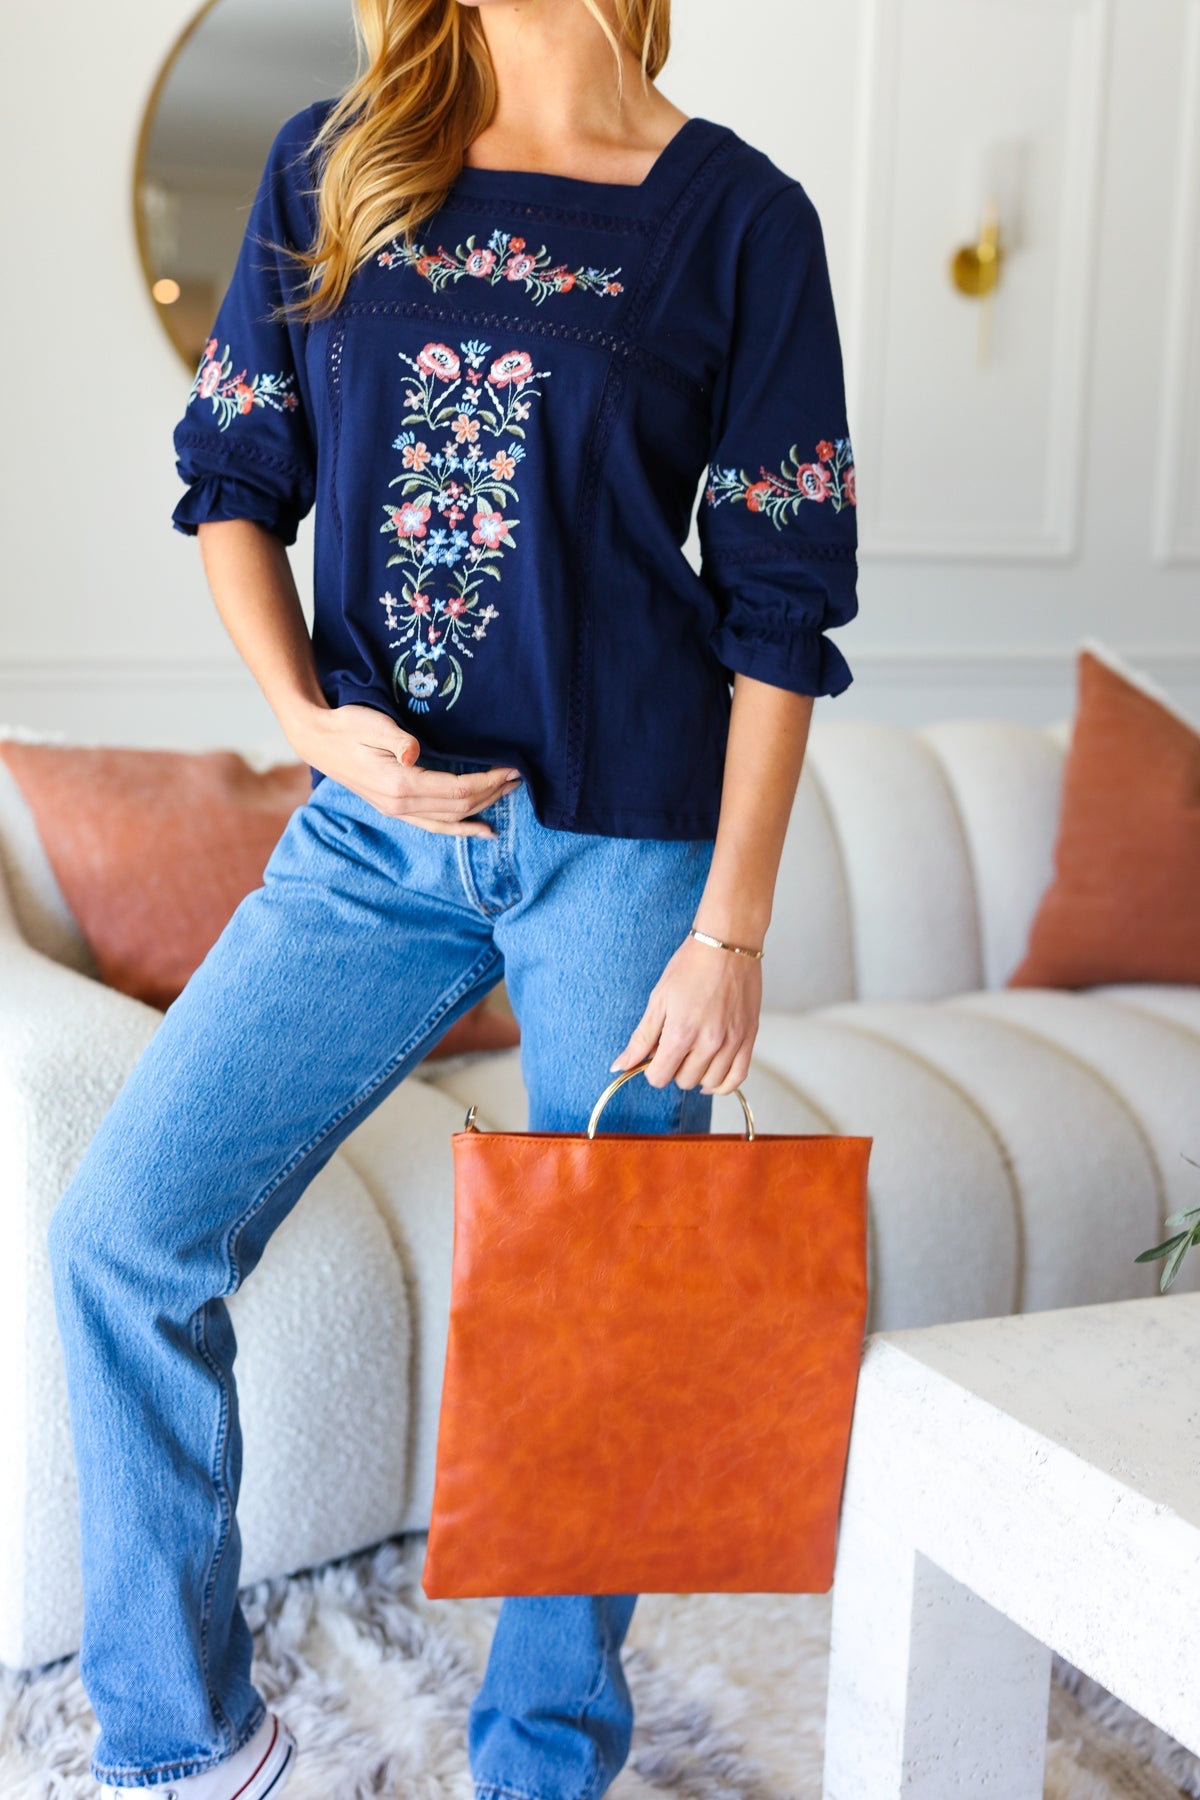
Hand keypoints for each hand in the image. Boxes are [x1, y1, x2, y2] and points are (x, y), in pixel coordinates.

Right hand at [286, 701, 520, 837]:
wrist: (318, 740)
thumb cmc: (347, 725)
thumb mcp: (372, 723)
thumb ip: (396, 738)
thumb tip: (412, 751)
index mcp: (400, 785)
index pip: (458, 790)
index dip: (488, 782)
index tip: (511, 769)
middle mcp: (401, 806)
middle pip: (460, 807)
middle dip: (492, 794)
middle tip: (517, 778)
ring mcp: (397, 812)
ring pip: (450, 820)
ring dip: (482, 810)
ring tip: (507, 797)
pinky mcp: (395, 810)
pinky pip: (435, 826)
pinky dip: (461, 829)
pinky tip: (481, 830)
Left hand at [609, 935, 761, 1096]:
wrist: (726, 944)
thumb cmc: (692, 965)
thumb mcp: (658, 1000)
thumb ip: (641, 1038)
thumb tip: (620, 1065)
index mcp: (682, 1033)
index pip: (659, 1077)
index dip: (652, 1069)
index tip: (655, 1056)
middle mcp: (709, 1043)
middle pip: (684, 1082)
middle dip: (674, 1069)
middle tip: (675, 1048)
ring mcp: (732, 1042)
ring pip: (710, 1083)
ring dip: (697, 1075)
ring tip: (693, 1056)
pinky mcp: (749, 1037)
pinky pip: (737, 1077)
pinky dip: (724, 1083)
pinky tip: (712, 1074)